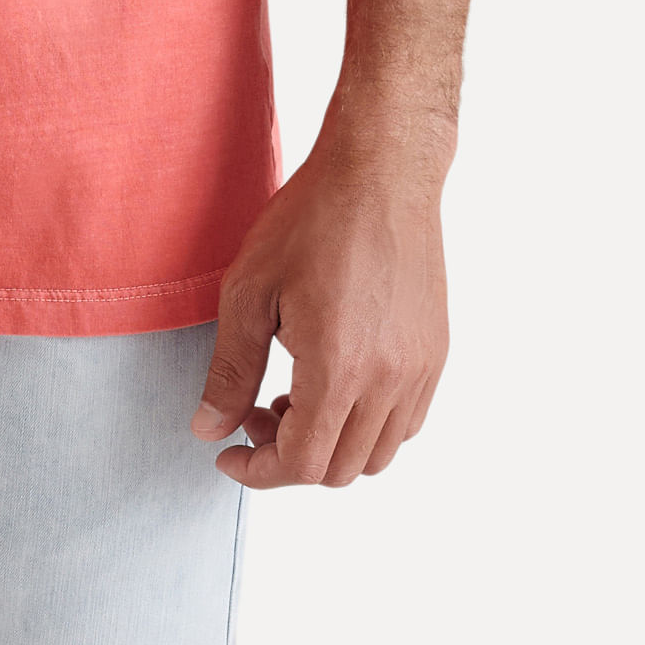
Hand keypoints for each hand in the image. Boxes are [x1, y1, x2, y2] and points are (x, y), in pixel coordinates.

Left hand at [189, 107, 450, 486]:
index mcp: (339, 369)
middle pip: (340, 470)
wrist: (381, 173)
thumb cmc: (313, 219)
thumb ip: (230, 370)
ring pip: (378, 454)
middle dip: (288, 459)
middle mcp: (389, 381)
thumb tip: (210, 429)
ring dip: (331, 446)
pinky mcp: (435, 352)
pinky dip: (368, 427)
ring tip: (292, 400)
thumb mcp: (249, 292)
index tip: (229, 454)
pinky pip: (406, 423)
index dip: (259, 471)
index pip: (302, 464)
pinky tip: (335, 384)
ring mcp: (419, 369)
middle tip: (253, 416)